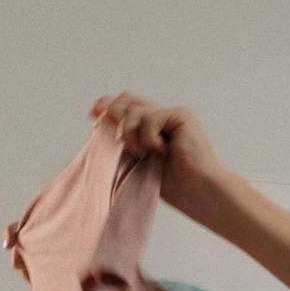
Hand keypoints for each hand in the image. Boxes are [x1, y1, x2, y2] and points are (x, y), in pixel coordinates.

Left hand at [89, 92, 225, 222]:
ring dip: (131, 133)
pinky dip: (149, 137)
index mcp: (150, 129)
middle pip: (126, 99)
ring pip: (135, 109)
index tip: (93, 115)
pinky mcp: (181, 116)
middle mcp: (161, 119)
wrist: (197, 192)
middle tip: (119, 139)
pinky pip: (151, 118)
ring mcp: (172, 116)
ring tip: (143, 153)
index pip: (124, 106)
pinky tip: (163, 151)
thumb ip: (120, 139)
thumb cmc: (171, 185)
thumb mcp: (134, 160)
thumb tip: (95, 118)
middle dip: (114, 116)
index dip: (106, 106)